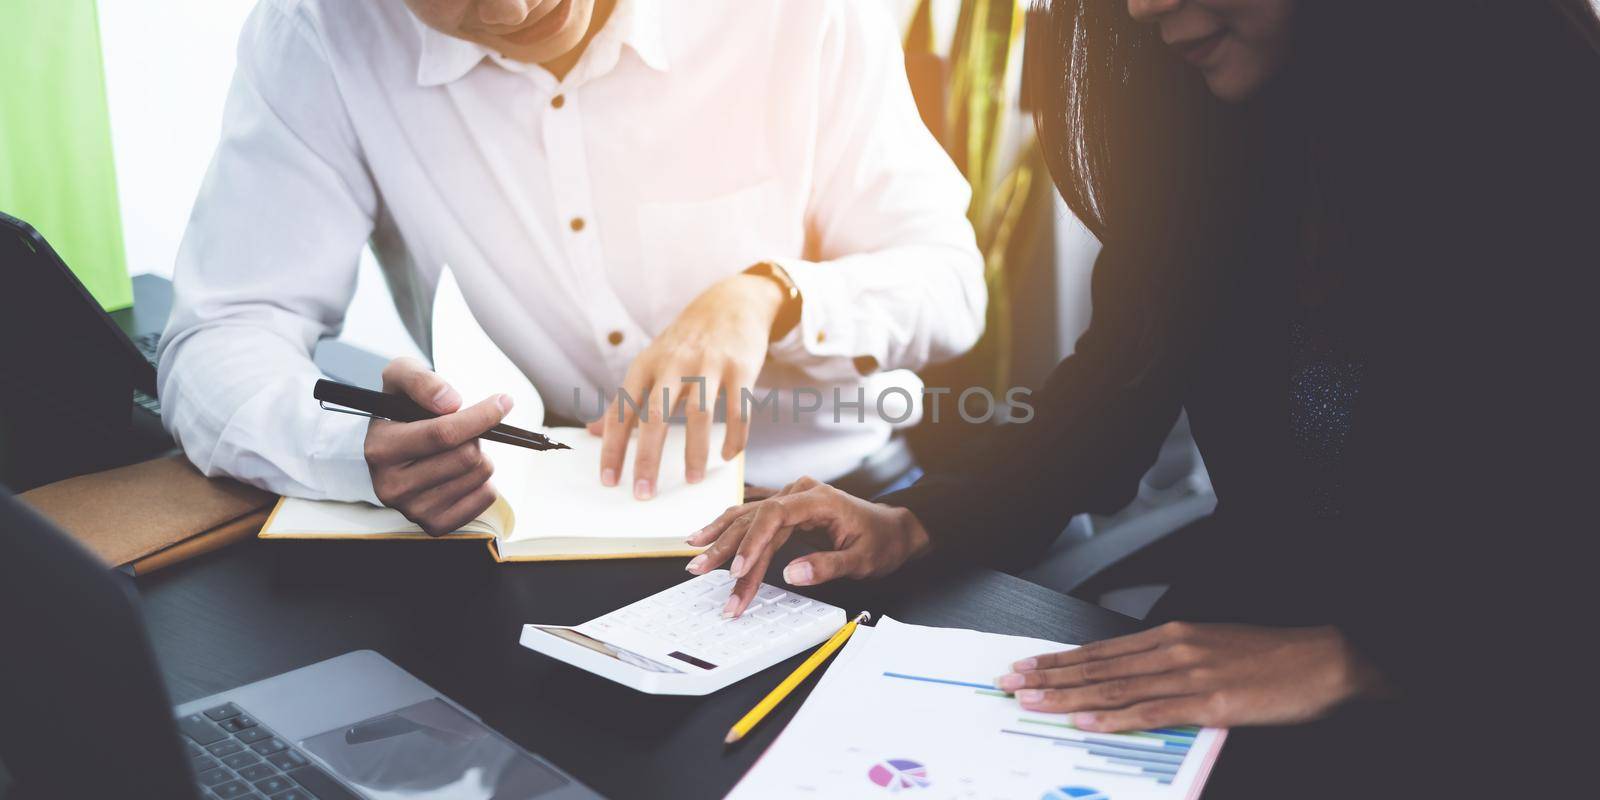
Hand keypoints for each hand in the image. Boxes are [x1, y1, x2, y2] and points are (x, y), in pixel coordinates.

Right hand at [364, 357, 511, 535]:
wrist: (393, 446)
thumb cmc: (401, 409)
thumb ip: (420, 380)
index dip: (480, 416)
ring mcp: (412, 510)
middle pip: (467, 456)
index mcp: (380, 449)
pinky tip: (464, 472)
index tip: (502, 402)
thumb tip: (450, 403)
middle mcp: (391, 486)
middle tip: (463, 430)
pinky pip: (486, 498)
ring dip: (480, 456)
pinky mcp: (435, 525)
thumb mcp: (401, 377)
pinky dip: (484, 481)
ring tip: (459, 450)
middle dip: (475, 436)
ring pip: (479, 475)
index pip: (443, 433)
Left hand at [593, 273, 783, 498]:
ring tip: (691, 480)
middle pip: (656, 416)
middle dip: (648, 458)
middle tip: (645, 492)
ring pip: (700, 415)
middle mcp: (675, 364)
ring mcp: (709, 365)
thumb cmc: (684, 342)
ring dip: (695, 452)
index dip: (614, 447)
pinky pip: (738, 410)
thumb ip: (625, 400)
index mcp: (646, 365)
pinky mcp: (741, 368)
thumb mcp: (650, 363)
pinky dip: (734, 437)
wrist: (730, 304)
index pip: (623, 411)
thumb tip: (592, 432)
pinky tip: (727, 456)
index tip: (609, 481)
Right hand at [683, 478, 931, 616]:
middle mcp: (798, 494)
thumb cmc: (881, 542)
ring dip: (720, 539)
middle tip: (700, 570)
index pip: (774, 516)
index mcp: (817, 499)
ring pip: (747, 518)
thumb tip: (791, 575)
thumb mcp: (861, 560)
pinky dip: (729, 532)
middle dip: (726, 548)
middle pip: (754, 518)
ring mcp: (789, 500)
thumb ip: (827, 566)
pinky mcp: (785, 512)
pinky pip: (752, 520)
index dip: (752, 543)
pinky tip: (706, 539)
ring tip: (694, 557)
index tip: (738, 570)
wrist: (893, 529)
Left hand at [994, 622, 1388, 731]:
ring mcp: (1189, 675)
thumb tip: (1134, 683)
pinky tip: (1086, 722)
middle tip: (1009, 684)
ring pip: (1114, 688)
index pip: (1101, 650)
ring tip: (1031, 701)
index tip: (1025, 666)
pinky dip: (1114, 719)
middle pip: (1097, 666)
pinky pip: (1152, 712)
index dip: (1059, 660)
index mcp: (1172, 636)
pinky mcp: (1209, 702)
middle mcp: (1172, 649)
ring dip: (1067, 697)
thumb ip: (1171, 666)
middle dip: (1048, 677)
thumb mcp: (1212, 650)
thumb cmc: (1271, 658)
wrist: (1323, 660)